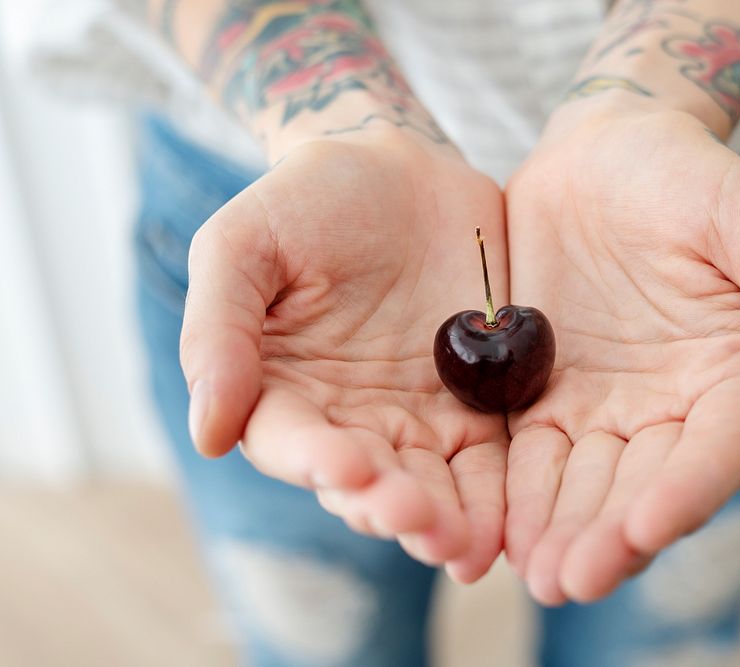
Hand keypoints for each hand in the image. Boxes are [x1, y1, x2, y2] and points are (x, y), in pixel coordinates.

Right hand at [180, 130, 507, 582]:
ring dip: (446, 520)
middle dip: (391, 504)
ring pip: (430, 485)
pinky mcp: (476, 407)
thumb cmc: (308, 199)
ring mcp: (417, 418)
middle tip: (417, 518)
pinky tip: (505, 529)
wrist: (401, 167)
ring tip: (465, 544)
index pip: (293, 443)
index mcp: (283, 392)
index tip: (345, 469)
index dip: (317, 462)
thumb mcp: (243, 244)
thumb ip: (219, 330)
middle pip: (367, 481)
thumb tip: (206, 433)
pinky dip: (496, 497)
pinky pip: (489, 460)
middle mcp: (349, 419)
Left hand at [503, 106, 739, 603]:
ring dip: (556, 530)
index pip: (716, 452)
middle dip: (606, 535)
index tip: (644, 527)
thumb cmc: (687, 176)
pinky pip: (529, 453)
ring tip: (530, 572)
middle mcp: (670, 406)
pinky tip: (493, 528)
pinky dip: (514, 493)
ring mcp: (604, 405)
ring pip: (582, 484)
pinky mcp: (545, 395)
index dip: (684, 493)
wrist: (602, 152)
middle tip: (568, 579)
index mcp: (732, 377)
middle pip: (641, 485)